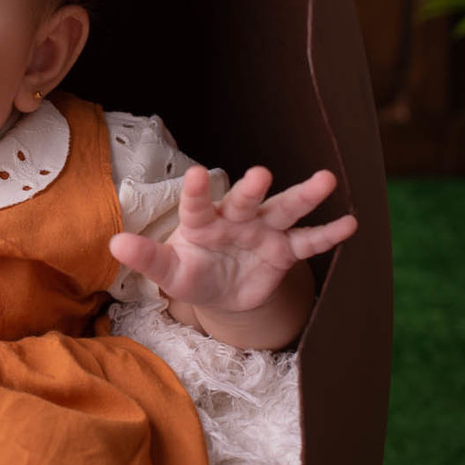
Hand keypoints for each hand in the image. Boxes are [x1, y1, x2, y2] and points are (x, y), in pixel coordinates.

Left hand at [108, 164, 357, 317]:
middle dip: (253, 187)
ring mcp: (263, 231)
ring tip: (326, 178)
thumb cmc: (191, 272)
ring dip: (305, 195)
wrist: (222, 292)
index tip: (197, 174)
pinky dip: (328, 234)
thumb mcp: (168, 271)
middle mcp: (236, 218)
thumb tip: (113, 245)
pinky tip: (351, 222)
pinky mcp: (284, 250)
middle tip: (261, 173)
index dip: (197, 191)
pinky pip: (308, 242)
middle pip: (246, 199)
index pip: (197, 204)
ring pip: (285, 209)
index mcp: (202, 221)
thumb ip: (146, 258)